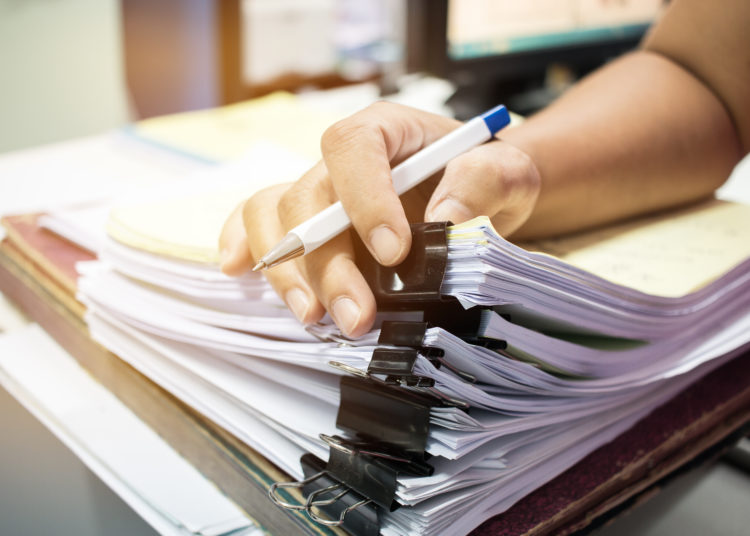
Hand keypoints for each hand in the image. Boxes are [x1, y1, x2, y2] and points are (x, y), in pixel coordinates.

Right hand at [219, 102, 539, 336]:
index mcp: (387, 131)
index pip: (354, 147)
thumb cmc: (486, 178)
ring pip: (275, 216)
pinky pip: (255, 219)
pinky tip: (239, 269)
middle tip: (358, 317)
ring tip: (315, 317)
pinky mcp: (309, 223)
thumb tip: (442, 220)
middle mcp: (344, 160)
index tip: (393, 252)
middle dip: (328, 263)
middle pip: (309, 198)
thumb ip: (483, 182)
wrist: (474, 195)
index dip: (364, 197)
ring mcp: (321, 193)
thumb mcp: (507, 172)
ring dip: (288, 271)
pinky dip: (242, 242)